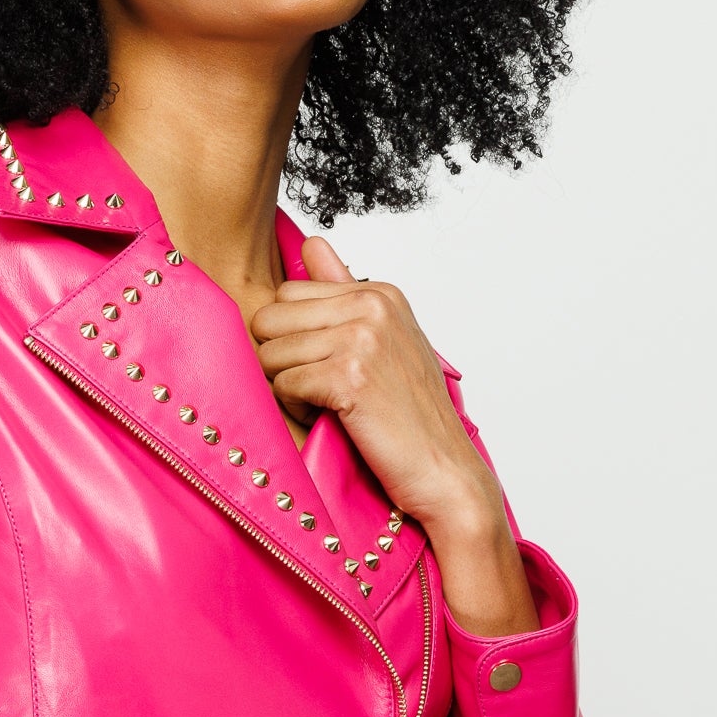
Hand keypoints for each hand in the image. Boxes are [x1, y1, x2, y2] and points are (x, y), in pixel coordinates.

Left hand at [250, 236, 538, 636]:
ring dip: (290, 390)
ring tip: (333, 408)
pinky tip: (335, 421)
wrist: (446, 474)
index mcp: (379, 292)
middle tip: (325, 392)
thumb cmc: (412, 417)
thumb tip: (312, 241)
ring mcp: (362, 338)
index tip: (331, 369)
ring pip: (270, 353)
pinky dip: (298, 411)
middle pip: (269, 320)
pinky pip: (282, 384)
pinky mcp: (349, 376)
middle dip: (282, 362)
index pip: (287, 296)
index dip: (294, 340)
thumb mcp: (383, 342)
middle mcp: (372, 305)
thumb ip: (343, 291)